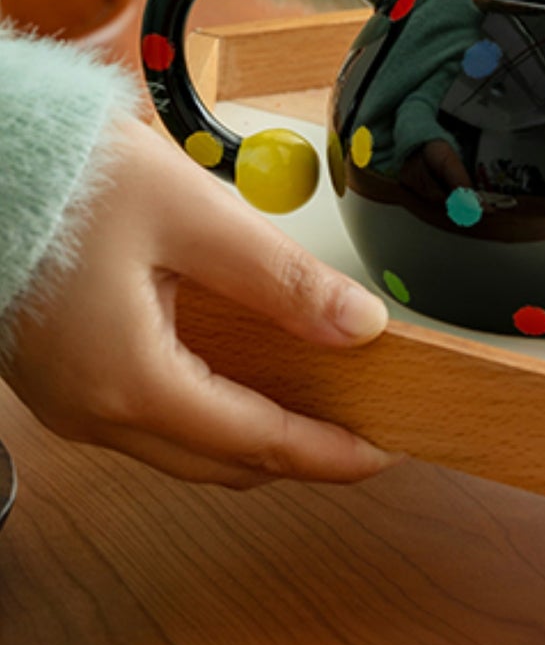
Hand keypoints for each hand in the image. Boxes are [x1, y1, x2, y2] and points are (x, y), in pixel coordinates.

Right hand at [2, 116, 399, 488]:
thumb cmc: (66, 182)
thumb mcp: (198, 218)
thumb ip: (284, 278)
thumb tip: (356, 323)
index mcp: (130, 381)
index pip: (256, 443)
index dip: (329, 454)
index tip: (381, 453)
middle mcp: (93, 408)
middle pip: (219, 462)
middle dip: (298, 456)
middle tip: (361, 436)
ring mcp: (71, 397)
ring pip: (182, 447)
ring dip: (252, 436)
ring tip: (318, 407)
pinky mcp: (63, 375)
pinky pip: (150, 417)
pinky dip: (211, 412)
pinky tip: (248, 379)